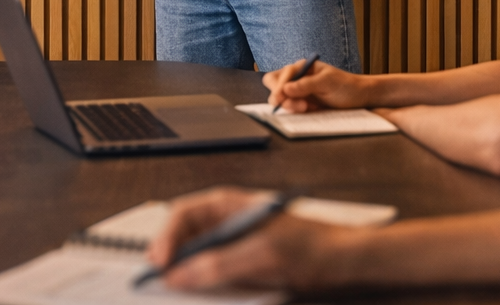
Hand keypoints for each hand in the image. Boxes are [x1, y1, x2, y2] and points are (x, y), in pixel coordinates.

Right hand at [148, 186, 343, 291]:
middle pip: (183, 239)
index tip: (159, 264)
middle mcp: (225, 223)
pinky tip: (201, 295)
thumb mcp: (262, 255)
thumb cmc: (311, 245)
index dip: (165, 239)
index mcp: (228, 205)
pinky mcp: (239, 268)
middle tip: (159, 282)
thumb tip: (181, 274)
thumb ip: (220, 264)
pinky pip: (212, 277)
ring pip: (195, 261)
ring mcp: (231, 246)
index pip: (182, 215)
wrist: (341, 262)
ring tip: (176, 290)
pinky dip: (202, 286)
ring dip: (185, 276)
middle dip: (169, 260)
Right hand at [262, 59, 372, 111]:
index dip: (279, 87)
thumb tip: (286, 88)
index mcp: (302, 67)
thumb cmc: (345, 85)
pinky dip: (295, 111)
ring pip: (281, 99)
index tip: (280, 98)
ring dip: (289, 105)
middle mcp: (297, 78)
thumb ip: (307, 84)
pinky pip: (291, 108)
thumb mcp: (328, 82)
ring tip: (307, 108)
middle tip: (295, 106)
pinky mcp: (303, 104)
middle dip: (280, 96)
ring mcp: (299, 92)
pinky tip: (310, 110)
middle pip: (275, 86)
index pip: (281, 75)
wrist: (358, 97)